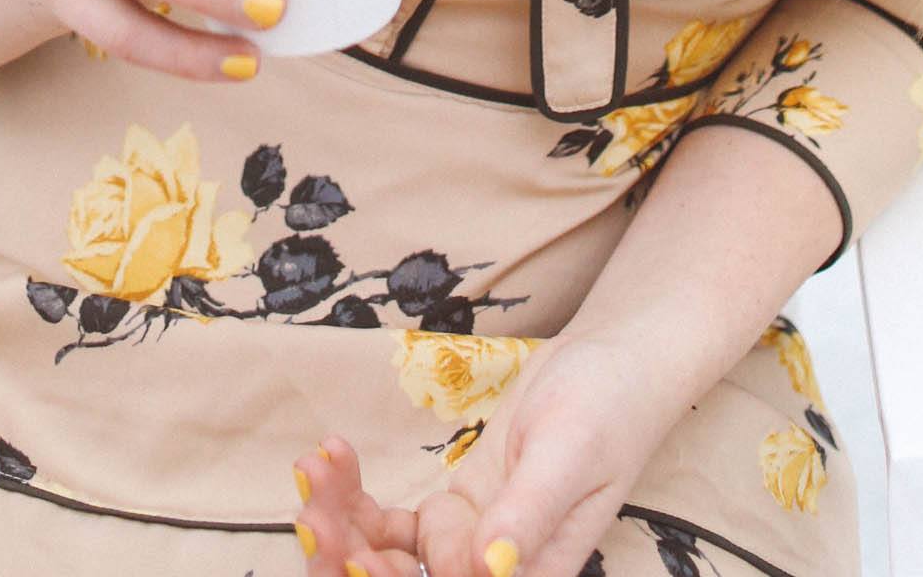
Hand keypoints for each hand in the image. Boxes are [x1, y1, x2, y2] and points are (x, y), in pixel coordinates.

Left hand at [291, 332, 689, 576]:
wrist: (611, 366)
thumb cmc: (606, 408)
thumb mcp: (568, 454)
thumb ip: (531, 513)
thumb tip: (493, 568)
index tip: (355, 560)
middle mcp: (493, 576)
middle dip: (351, 559)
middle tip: (311, 511)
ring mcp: (467, 548)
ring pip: (387, 560)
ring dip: (343, 523)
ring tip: (314, 467)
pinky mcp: (451, 516)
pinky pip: (390, 525)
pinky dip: (355, 498)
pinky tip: (331, 456)